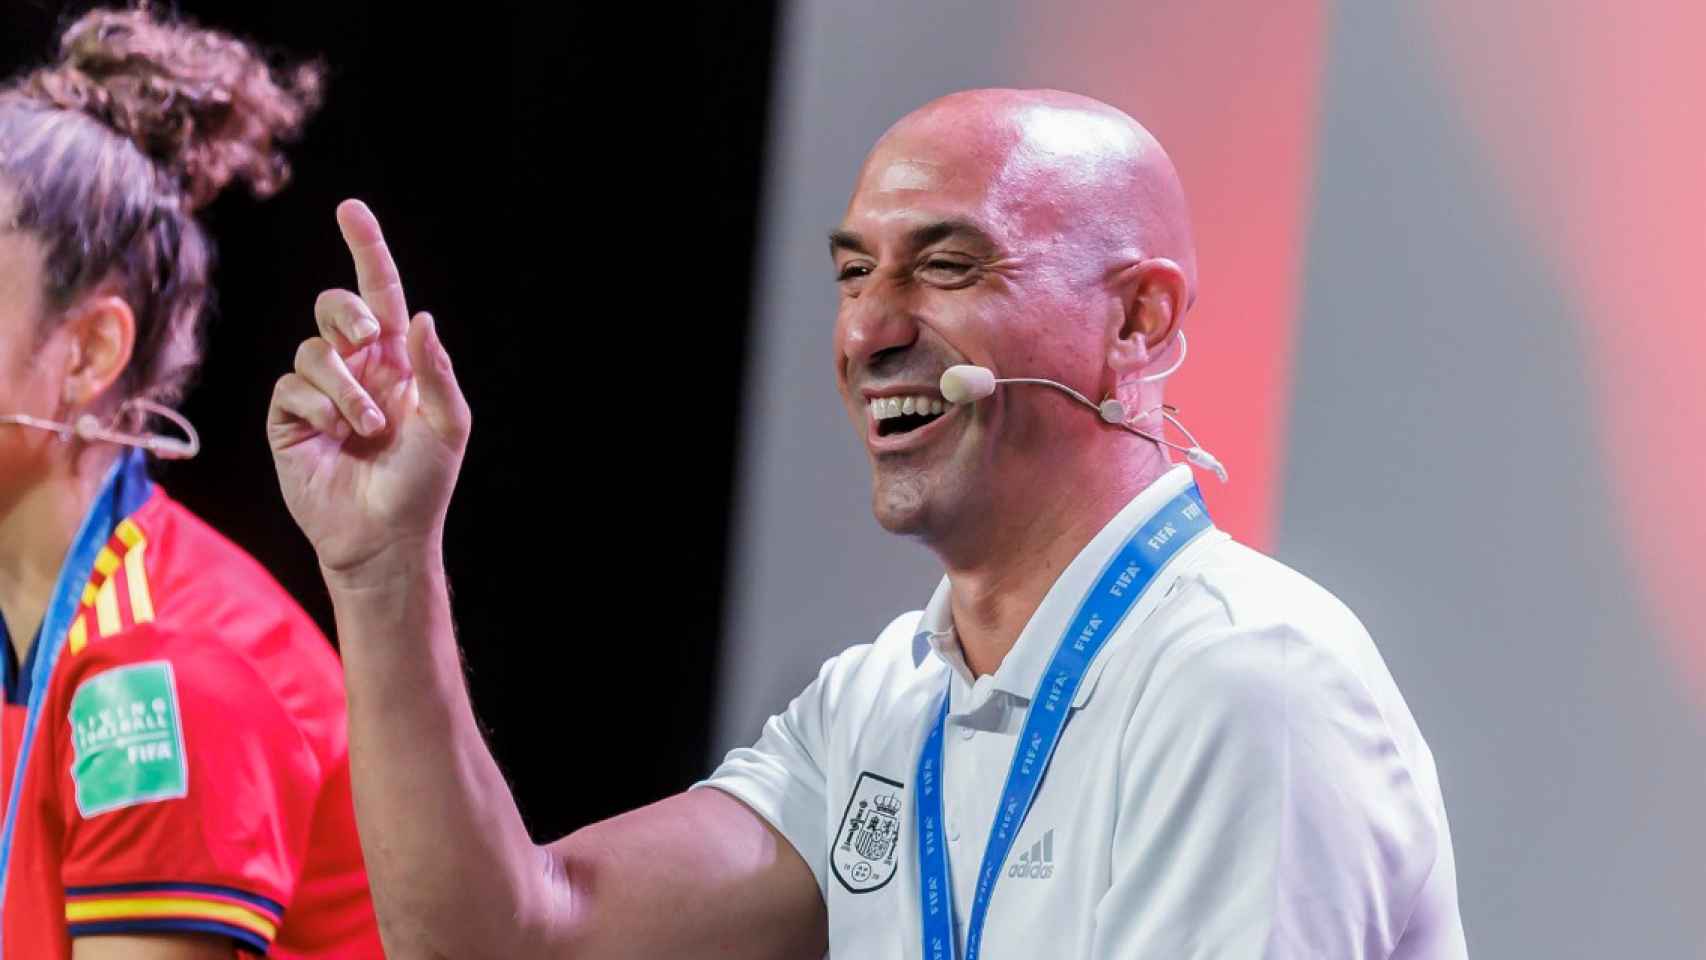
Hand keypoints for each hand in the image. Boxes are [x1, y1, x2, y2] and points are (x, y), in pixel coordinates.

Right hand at [267, 199, 470, 584]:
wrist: (384, 536)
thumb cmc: (422, 484)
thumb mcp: (446, 426)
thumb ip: (434, 371)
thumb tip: (418, 317)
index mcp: (395, 362)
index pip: (378, 293)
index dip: (365, 249)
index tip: (350, 209)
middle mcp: (354, 369)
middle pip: (332, 306)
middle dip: (345, 313)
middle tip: (366, 340)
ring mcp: (318, 393)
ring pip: (311, 351)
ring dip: (343, 388)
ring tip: (367, 428)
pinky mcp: (287, 419)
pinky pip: (290, 388)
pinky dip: (317, 409)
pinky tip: (334, 437)